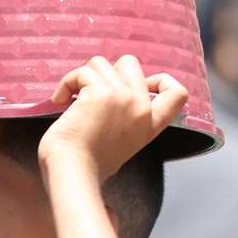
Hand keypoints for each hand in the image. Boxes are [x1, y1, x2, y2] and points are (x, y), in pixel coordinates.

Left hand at [38, 55, 187, 182]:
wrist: (73, 174)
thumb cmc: (86, 165)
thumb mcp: (120, 142)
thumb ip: (126, 118)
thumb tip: (112, 91)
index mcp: (150, 124)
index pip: (178, 93)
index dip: (159, 80)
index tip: (132, 88)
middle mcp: (141, 107)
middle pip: (130, 63)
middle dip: (105, 72)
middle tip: (90, 95)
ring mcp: (123, 97)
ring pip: (100, 63)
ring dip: (80, 78)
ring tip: (70, 101)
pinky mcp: (100, 93)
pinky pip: (81, 72)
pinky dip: (66, 83)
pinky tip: (59, 102)